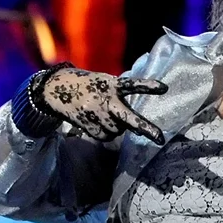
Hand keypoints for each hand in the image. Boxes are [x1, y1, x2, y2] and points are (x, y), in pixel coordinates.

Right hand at [36, 67, 167, 142]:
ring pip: (117, 130)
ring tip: (103, 114)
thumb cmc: (90, 86)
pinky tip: (95, 121)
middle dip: (145, 128)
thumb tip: (135, 131)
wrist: (57, 89)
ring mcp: (95, 113)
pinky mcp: (86, 124)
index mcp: (112, 85)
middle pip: (128, 117)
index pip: (133, 85)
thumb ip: (121, 101)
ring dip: (116, 127)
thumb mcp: (106, 84)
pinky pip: (104, 136)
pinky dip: (104, 132)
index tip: (164, 88)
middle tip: (160, 139)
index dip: (148, 86)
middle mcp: (105, 99)